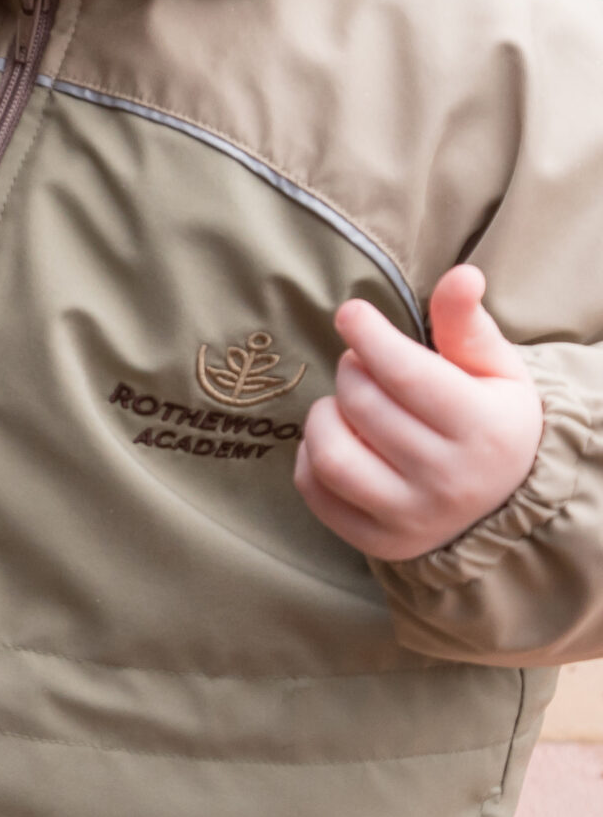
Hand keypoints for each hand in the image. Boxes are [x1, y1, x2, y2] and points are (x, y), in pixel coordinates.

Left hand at [294, 265, 543, 561]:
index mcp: (486, 431)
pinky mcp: (380, 541)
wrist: (505, 500)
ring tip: (348, 405)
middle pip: (363, 405)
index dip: (368, 335)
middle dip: (353, 371)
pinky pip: (314, 490)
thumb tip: (461, 275)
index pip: (406, 374)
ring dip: (326, 416)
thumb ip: (466, 323)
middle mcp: (452, 481)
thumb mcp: (495, 368)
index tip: (351, 313)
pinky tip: (337, 440)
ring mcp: (414, 517)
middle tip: (364, 366)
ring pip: (332, 452)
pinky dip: (310, 457)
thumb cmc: (492, 418)